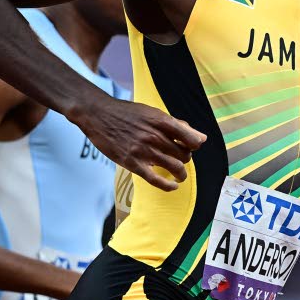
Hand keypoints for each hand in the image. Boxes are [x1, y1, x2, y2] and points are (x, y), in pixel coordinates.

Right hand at [72, 94, 205, 190]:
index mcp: (162, 121)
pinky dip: (168, 186)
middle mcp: (155, 136)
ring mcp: (144, 151)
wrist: (99, 115)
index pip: (191, 139)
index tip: (190, 147)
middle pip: (184, 155)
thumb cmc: (127, 113)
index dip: (194, 145)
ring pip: (175, 168)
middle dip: (185, 159)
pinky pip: (156, 180)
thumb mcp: (153, 112)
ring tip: (180, 176)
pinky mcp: (133, 163)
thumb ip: (176, 125)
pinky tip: (173, 186)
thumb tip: (201, 138)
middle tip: (179, 158)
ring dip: (181, 174)